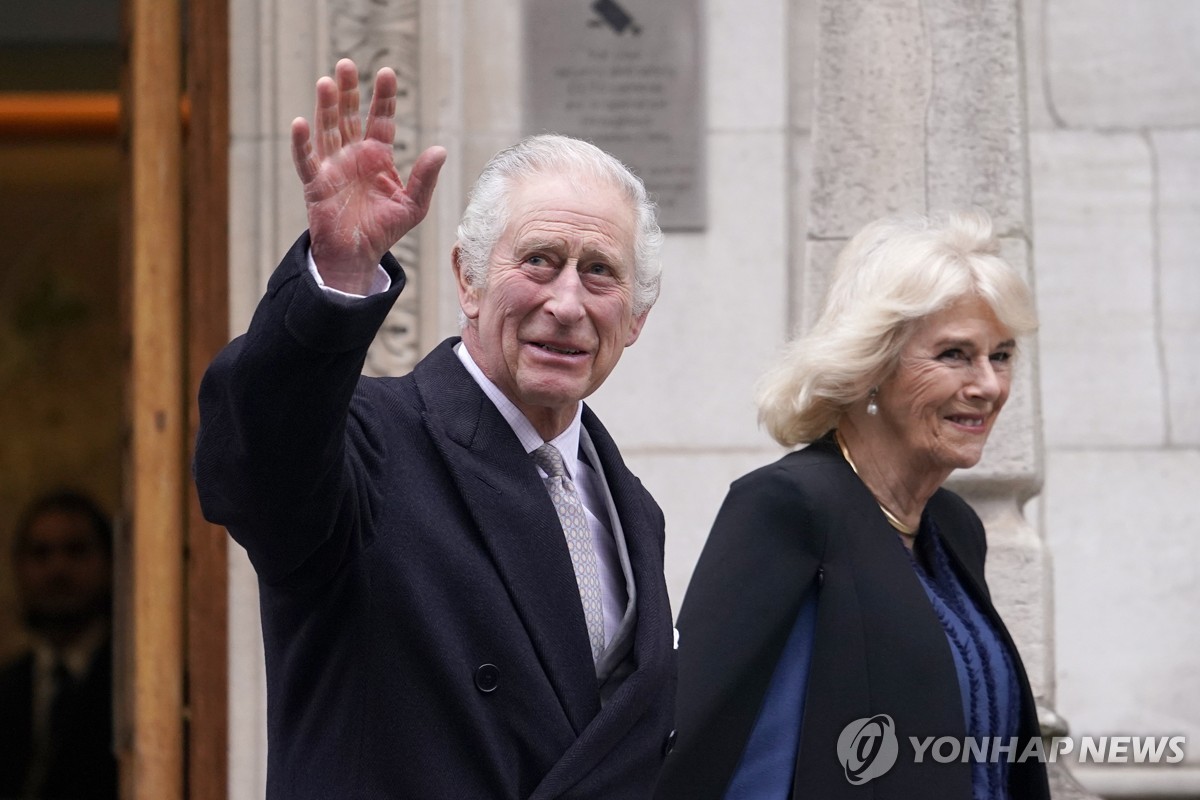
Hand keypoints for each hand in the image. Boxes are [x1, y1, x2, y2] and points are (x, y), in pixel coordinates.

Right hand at [291, 59, 446, 293]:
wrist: (359, 256)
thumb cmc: (385, 230)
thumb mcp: (414, 205)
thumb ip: (425, 178)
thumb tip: (440, 150)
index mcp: (377, 156)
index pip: (380, 119)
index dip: (383, 97)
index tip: (387, 72)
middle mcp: (353, 155)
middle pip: (348, 115)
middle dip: (348, 91)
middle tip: (347, 64)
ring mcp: (332, 167)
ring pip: (327, 130)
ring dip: (325, 107)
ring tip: (327, 82)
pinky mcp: (316, 184)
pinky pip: (306, 160)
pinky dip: (302, 143)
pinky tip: (300, 123)